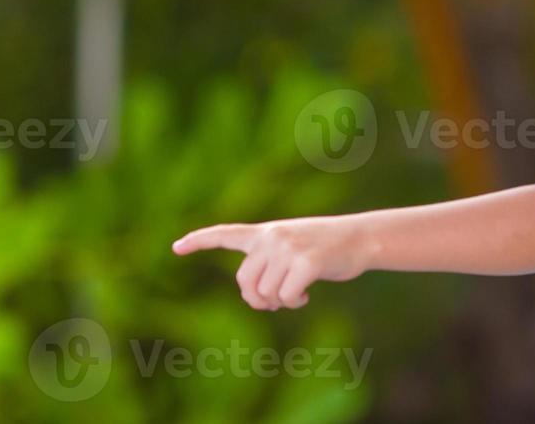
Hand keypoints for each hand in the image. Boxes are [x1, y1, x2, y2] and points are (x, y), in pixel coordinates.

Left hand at [171, 216, 371, 310]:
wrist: (359, 238)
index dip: (199, 241)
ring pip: (266, 294)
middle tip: (277, 301)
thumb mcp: (292, 247)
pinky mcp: (305, 262)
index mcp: (265, 232)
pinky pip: (286, 297)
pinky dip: (295, 302)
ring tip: (297, 293)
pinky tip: (306, 294)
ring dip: (280, 302)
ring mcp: (288, 248)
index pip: (225, 234)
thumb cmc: (325, 248)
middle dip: (258, 299)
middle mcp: (272, 237)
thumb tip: (254, 297)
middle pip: (245, 282)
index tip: (175, 248)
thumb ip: (268, 264)